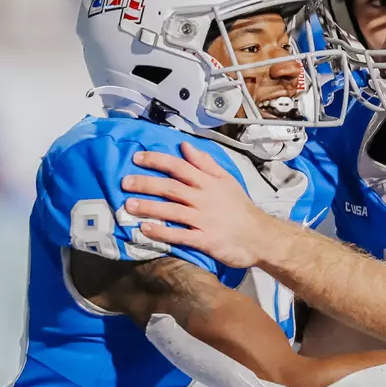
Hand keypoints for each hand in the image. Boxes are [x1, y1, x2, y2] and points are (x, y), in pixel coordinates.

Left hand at [122, 143, 273, 268]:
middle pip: (170, 187)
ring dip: (148, 207)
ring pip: (171, 210)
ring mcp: (204, 219)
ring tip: (128, 205)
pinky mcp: (205, 240)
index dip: (157, 161)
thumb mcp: (227, 180)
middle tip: (124, 182)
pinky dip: (162, 232)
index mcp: (208, 182)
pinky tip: (145, 229)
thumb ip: (205, 163)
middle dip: (146, 183)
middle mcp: (204, 199)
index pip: (179, 166)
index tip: (137, 158)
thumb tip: (185, 146)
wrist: (260, 236)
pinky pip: (179, 235)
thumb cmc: (241, 208)